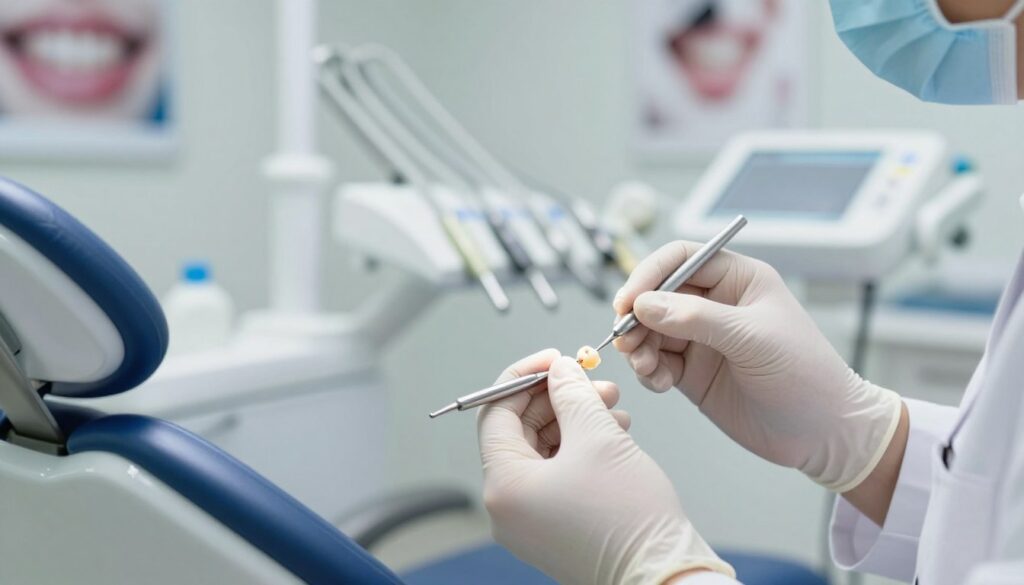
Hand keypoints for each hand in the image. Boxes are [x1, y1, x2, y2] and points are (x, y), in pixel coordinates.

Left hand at [477, 351, 733, 584]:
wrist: (664, 577)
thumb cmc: (631, 520)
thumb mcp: (599, 436)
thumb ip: (572, 393)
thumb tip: (559, 369)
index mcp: (503, 486)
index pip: (496, 413)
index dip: (525, 378)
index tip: (555, 359)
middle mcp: (507, 508)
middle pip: (519, 431)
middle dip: (557, 399)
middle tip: (592, 379)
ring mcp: (529, 521)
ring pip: (542, 450)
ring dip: (574, 420)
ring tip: (611, 405)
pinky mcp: (553, 527)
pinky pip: (555, 474)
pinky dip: (579, 448)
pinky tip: (612, 432)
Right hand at [614, 242, 902, 491]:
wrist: (824, 433)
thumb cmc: (804, 375)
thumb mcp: (752, 339)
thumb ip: (696, 318)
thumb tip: (644, 305)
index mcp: (738, 279)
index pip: (681, 259)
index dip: (650, 274)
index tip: (628, 301)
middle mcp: (716, 304)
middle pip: (657, 294)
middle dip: (636, 315)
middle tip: (625, 338)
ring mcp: (702, 339)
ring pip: (650, 330)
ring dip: (638, 346)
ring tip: (643, 365)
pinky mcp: (693, 372)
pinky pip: (656, 362)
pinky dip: (648, 370)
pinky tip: (658, 382)